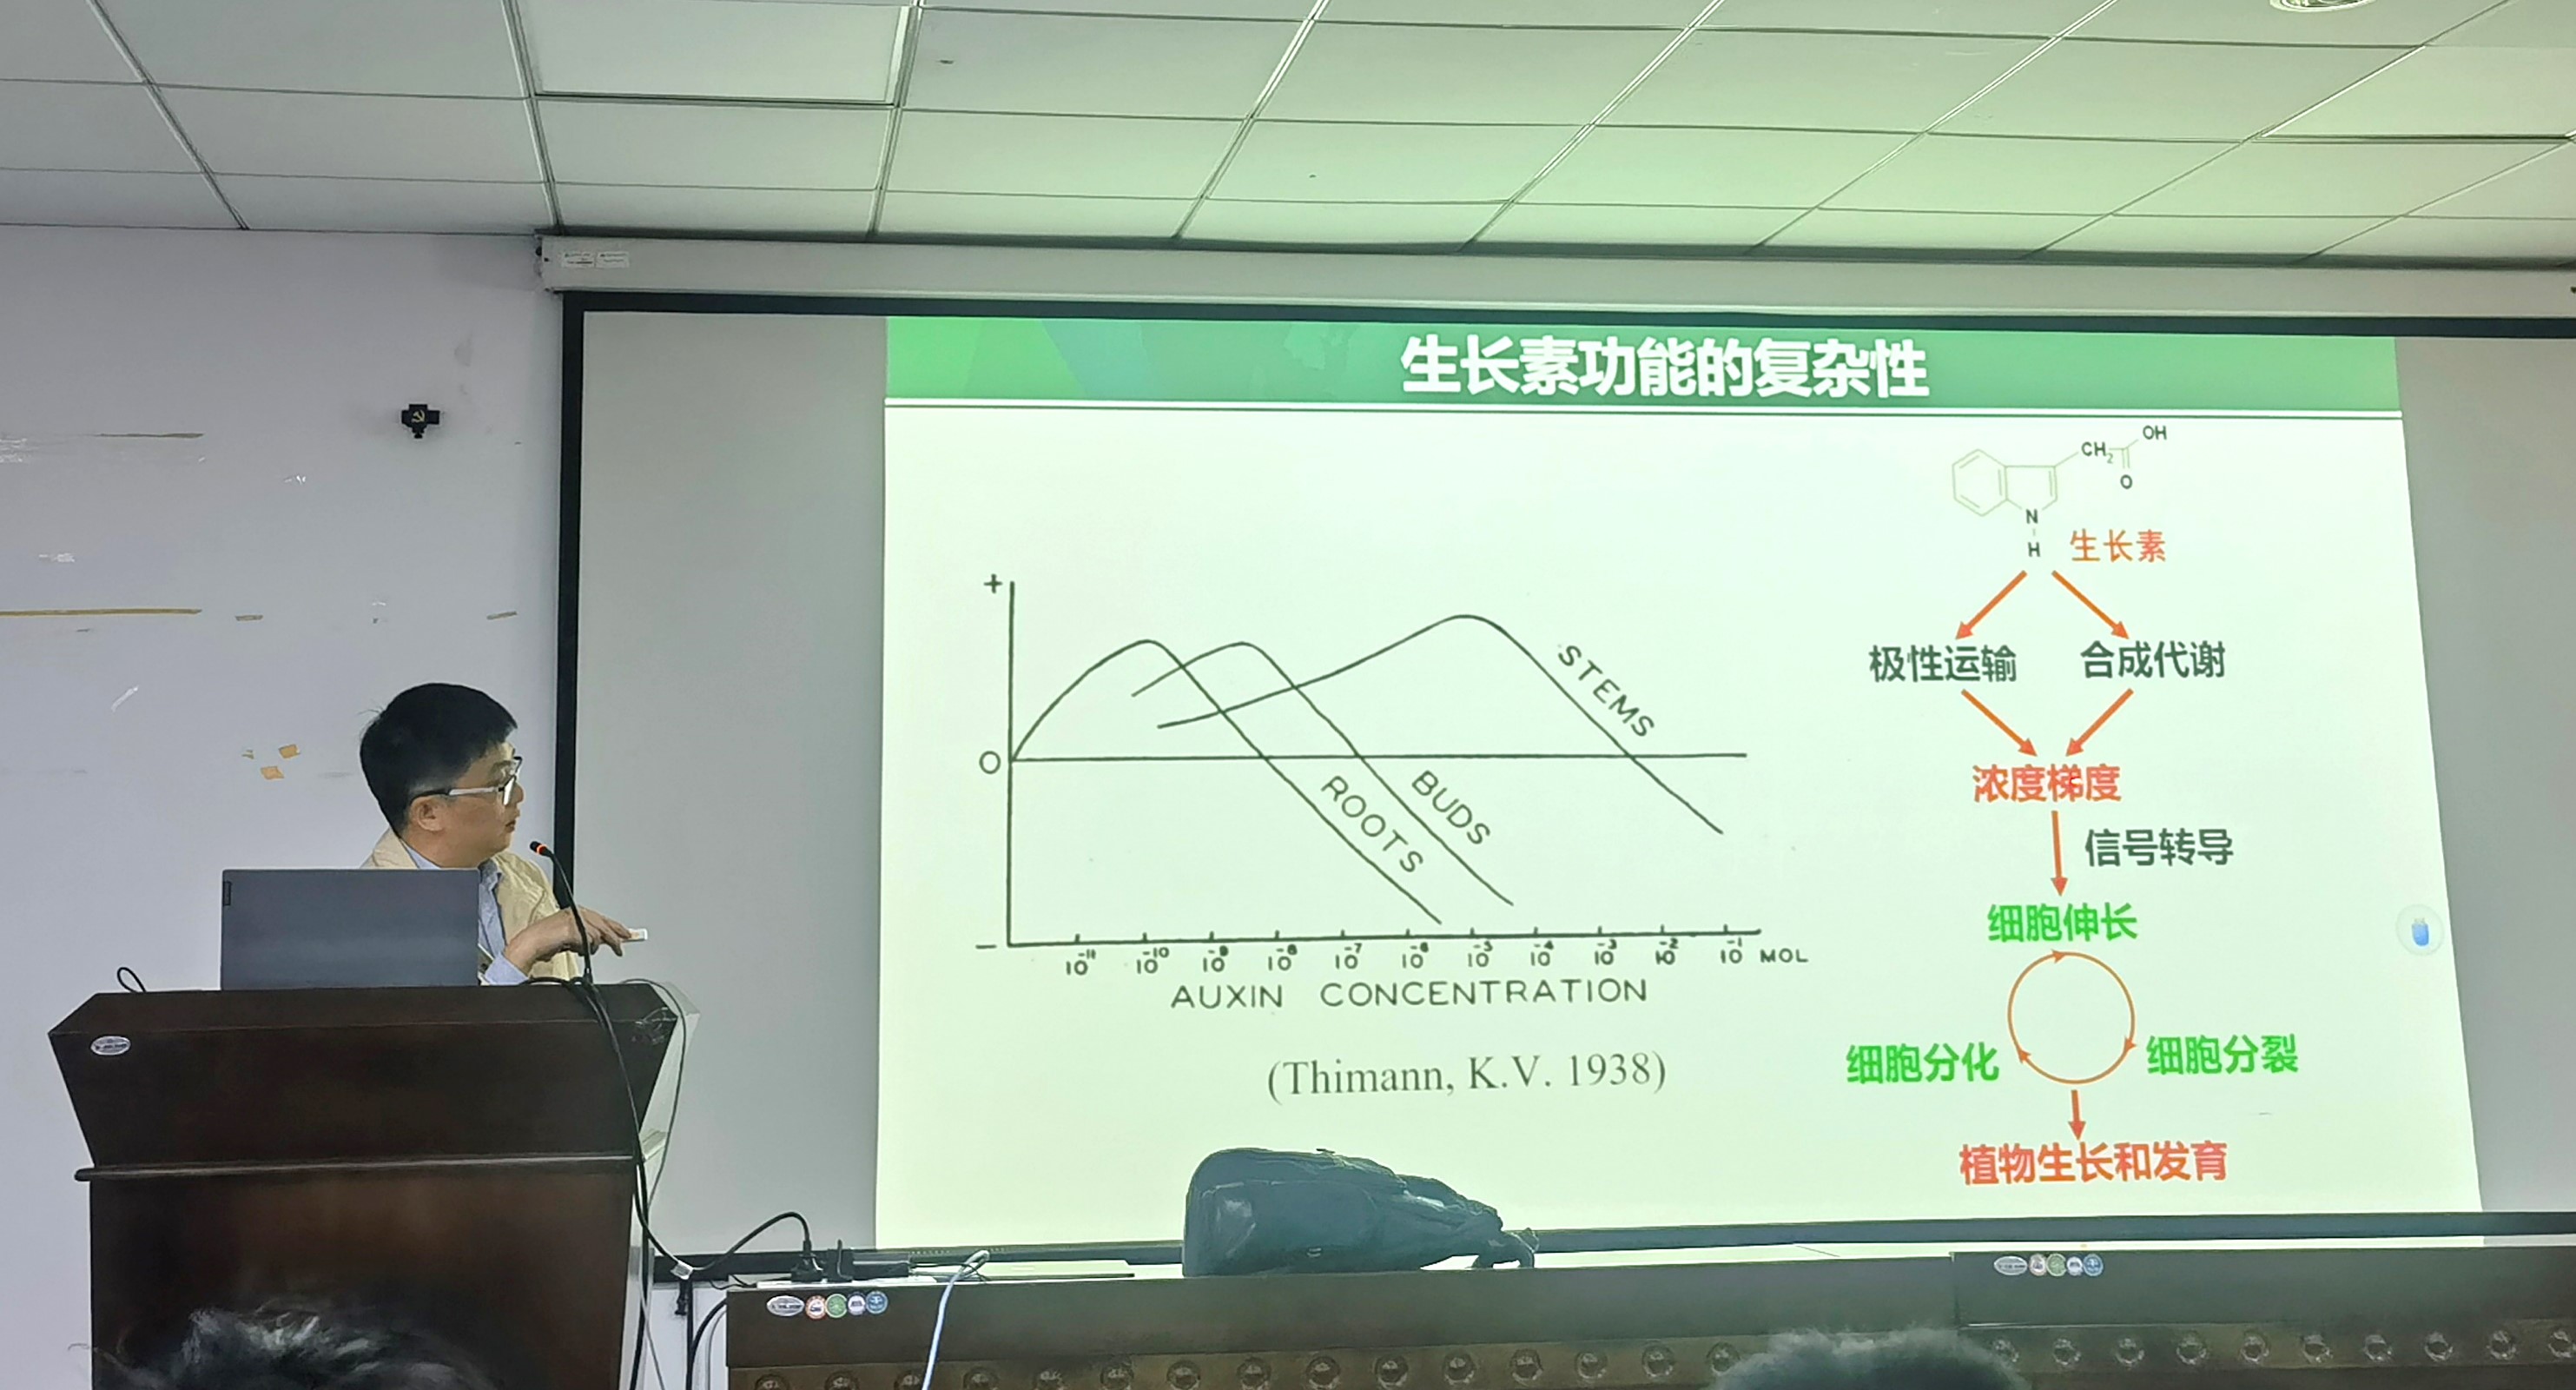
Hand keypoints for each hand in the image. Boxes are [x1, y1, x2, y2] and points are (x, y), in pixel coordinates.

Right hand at [505, 906, 637, 971]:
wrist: (530, 944)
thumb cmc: (546, 942)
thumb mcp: (571, 938)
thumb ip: (585, 938)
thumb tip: (602, 942)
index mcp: (575, 912)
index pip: (601, 919)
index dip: (615, 927)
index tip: (625, 934)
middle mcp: (577, 912)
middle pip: (604, 924)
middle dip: (615, 936)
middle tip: (621, 948)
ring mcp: (575, 919)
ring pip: (599, 933)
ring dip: (596, 946)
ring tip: (588, 951)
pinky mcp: (573, 927)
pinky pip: (589, 940)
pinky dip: (587, 948)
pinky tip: (579, 950)